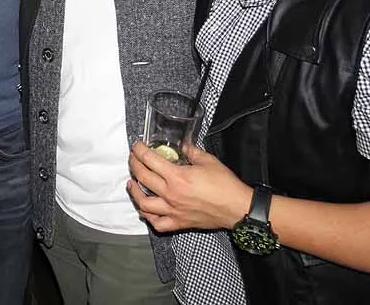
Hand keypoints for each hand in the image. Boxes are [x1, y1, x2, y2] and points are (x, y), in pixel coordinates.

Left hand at [127, 141, 251, 232]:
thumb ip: (192, 151)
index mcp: (178, 177)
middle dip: (134, 165)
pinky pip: (157, 223)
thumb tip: (183, 146)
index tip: (137, 146)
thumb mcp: (209, 161)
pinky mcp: (179, 223)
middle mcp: (171, 194)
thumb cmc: (225, 185)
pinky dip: (148, 216)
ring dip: (134, 192)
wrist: (238, 208)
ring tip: (131, 183)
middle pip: (143, 178)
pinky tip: (145, 209)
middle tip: (133, 159)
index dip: (140, 151)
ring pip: (144, 203)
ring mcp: (174, 210)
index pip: (150, 160)